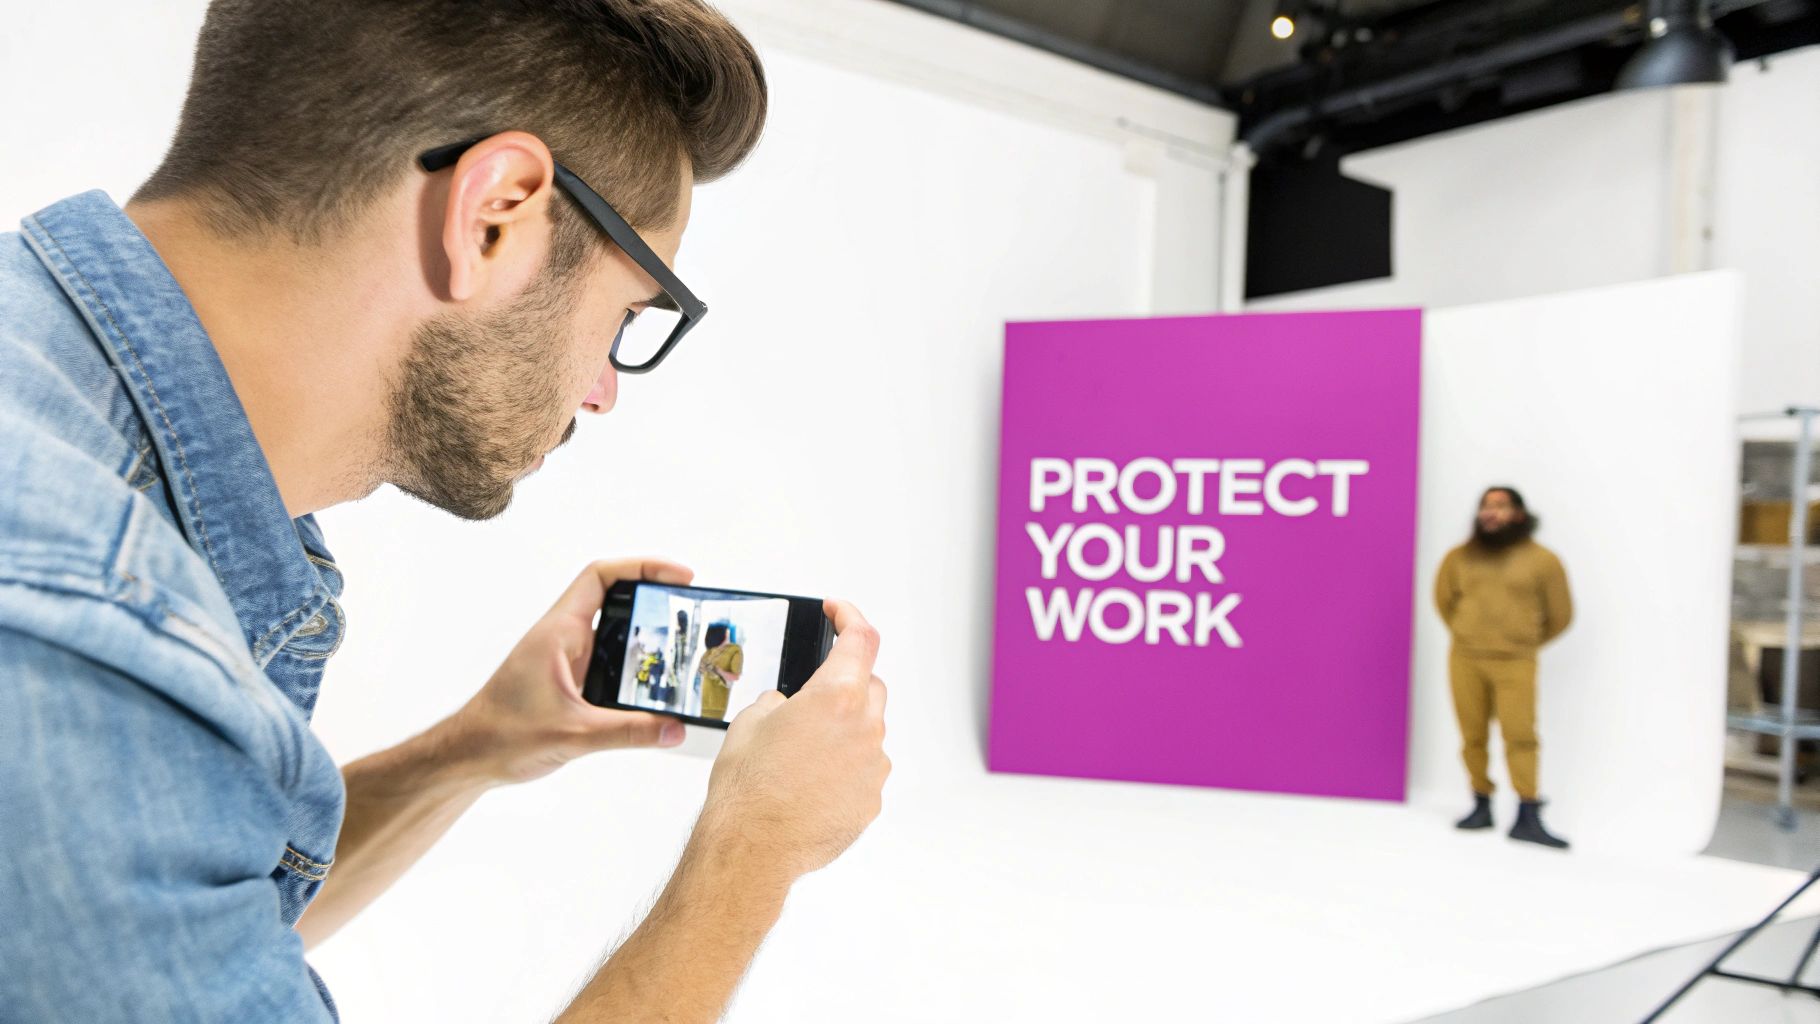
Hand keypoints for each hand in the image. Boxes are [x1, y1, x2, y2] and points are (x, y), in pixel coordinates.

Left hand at [442, 559, 693, 785]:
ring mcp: (568, 659)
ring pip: (614, 633)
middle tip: (693, 611)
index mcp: (559, 632)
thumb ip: (628, 732)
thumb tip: (674, 728)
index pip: (601, 576)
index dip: (643, 568)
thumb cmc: (501, 734)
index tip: (680, 578)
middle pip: (615, 599)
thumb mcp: (573, 734)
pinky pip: (610, 662)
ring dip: (648, 636)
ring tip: (685, 647)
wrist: (469, 757)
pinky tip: (658, 686)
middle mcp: (564, 638)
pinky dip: (636, 666)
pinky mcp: (571, 682)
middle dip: (656, 600)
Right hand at [695, 600, 889, 881]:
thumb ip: (781, 701)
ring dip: (844, 731)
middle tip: (812, 698)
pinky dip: (845, 768)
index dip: (849, 617)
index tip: (838, 613)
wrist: (752, 848)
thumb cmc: (748, 788)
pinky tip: (810, 784)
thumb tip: (790, 707)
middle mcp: (865, 728)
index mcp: (836, 697)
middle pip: (871, 686)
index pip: (860, 639)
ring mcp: (873, 767)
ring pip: (868, 732)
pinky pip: (864, 770)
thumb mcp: (750, 722)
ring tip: (801, 754)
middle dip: (847, 683)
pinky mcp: (871, 800)